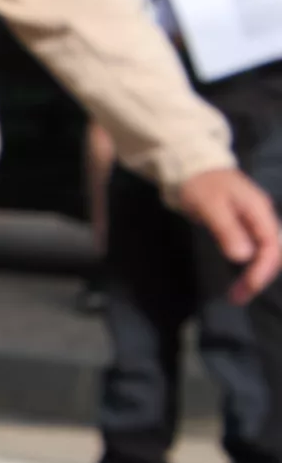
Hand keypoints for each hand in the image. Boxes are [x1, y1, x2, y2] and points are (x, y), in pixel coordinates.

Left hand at [177, 168, 281, 303]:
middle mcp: (261, 217)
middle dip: (259, 276)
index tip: (247, 287)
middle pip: (273, 252)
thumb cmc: (199, 184)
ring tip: (237, 294)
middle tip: (239, 297)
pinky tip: (237, 278)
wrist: (189, 166)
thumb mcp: (211, 205)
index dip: (262, 269)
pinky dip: (247, 266)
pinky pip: (253, 249)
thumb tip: (244, 257)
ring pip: (264, 252)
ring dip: (254, 274)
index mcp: (259, 210)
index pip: (272, 246)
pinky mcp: (242, 225)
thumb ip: (227, 229)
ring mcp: (253, 221)